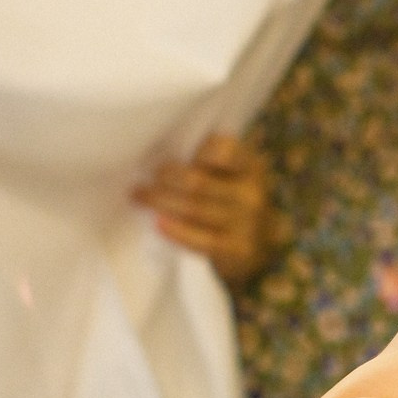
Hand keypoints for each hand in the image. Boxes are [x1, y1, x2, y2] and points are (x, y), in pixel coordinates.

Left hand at [133, 134, 271, 283]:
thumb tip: (163, 154)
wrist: (258, 242)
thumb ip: (207, 159)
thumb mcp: (230, 171)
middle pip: (198, 182)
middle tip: (147, 178)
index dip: (200, 150)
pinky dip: (177, 231)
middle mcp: (250, 192)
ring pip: (194, 209)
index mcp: (249, 165)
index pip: (225, 149)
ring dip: (160, 201)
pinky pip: (201, 240)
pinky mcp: (236, 248)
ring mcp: (246, 222)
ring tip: (139, 196)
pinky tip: (157, 223)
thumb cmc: (231, 197)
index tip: (175, 153)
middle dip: (166, 178)